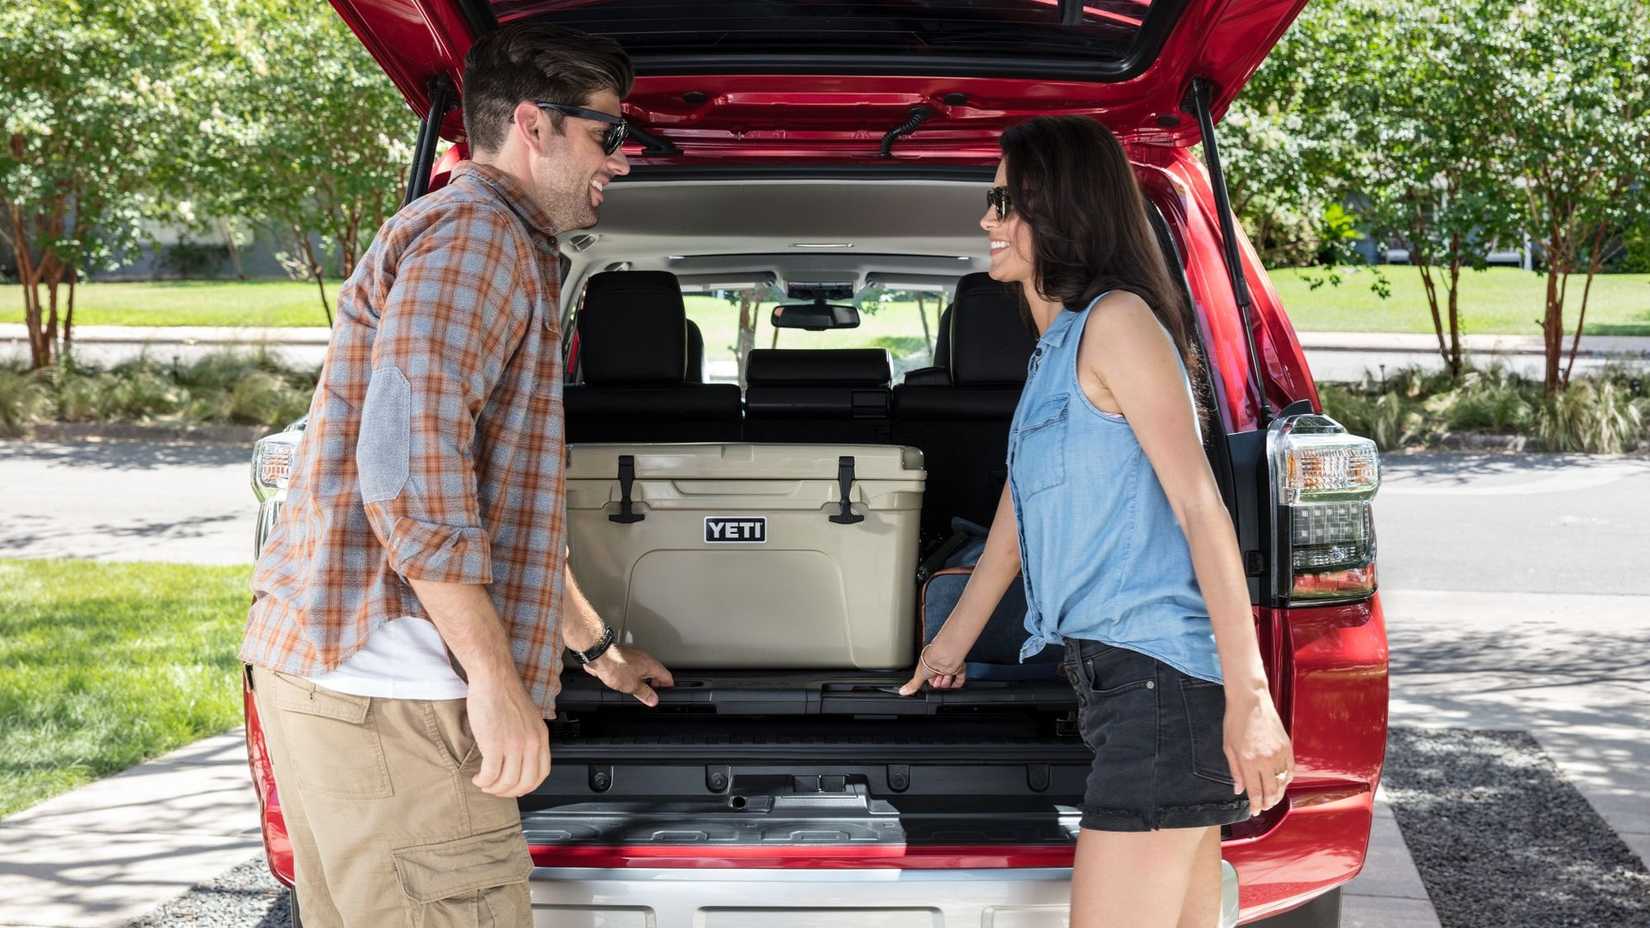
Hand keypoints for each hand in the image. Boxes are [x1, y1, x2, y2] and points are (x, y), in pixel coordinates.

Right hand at [466, 672, 550, 797]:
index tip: (515, 788)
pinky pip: (490, 775)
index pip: (541, 774)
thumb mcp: (528, 719)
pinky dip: (483, 781)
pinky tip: (478, 778)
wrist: (493, 678)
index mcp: (541, 737)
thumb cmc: (505, 694)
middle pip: (525, 783)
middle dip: (508, 792)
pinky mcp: (495, 744)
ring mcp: (514, 745)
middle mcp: (531, 743)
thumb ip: (528, 738)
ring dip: (493, 788)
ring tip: (484, 783)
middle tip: (496, 789)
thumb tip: (520, 759)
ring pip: (507, 782)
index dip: (527, 786)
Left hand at [584, 644, 674, 706]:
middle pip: (657, 672)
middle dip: (656, 683)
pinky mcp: (625, 657)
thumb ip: (645, 693)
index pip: (667, 676)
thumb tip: (653, 699)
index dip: (668, 686)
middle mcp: (645, 659)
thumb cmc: (615, 666)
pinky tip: (628, 681)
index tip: (666, 693)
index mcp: (651, 665)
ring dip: (645, 679)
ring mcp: (635, 657)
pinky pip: (635, 667)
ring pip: (645, 669)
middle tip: (652, 694)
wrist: (600, 656)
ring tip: (640, 689)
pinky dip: (635, 675)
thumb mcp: (632, 686)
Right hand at [898, 641, 967, 694]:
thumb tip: (902, 691)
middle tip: (937, 686)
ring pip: (948, 677)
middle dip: (938, 684)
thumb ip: (912, 685)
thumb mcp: (919, 675)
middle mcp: (939, 664)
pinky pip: (960, 677)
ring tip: (944, 685)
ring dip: (946, 684)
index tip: (930, 687)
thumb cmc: (931, 659)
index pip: (929, 675)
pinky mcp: (958, 667)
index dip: (930, 682)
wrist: (945, 656)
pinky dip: (958, 683)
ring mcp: (949, 665)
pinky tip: (955, 687)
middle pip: (939, 677)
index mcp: (929, 663)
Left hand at [1223, 683, 1294, 816]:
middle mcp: (1265, 759)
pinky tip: (1281, 783)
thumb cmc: (1235, 721)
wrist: (1250, 700)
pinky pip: (1290, 769)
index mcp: (1248, 760)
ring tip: (1272, 799)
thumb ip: (1235, 771)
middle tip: (1263, 808)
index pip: (1255, 791)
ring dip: (1278, 794)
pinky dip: (1286, 779)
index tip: (1254, 812)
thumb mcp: (1228, 747)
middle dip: (1267, 803)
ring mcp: (1279, 753)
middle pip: (1271, 790)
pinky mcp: (1287, 747)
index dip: (1255, 805)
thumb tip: (1238, 790)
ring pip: (1282, 782)